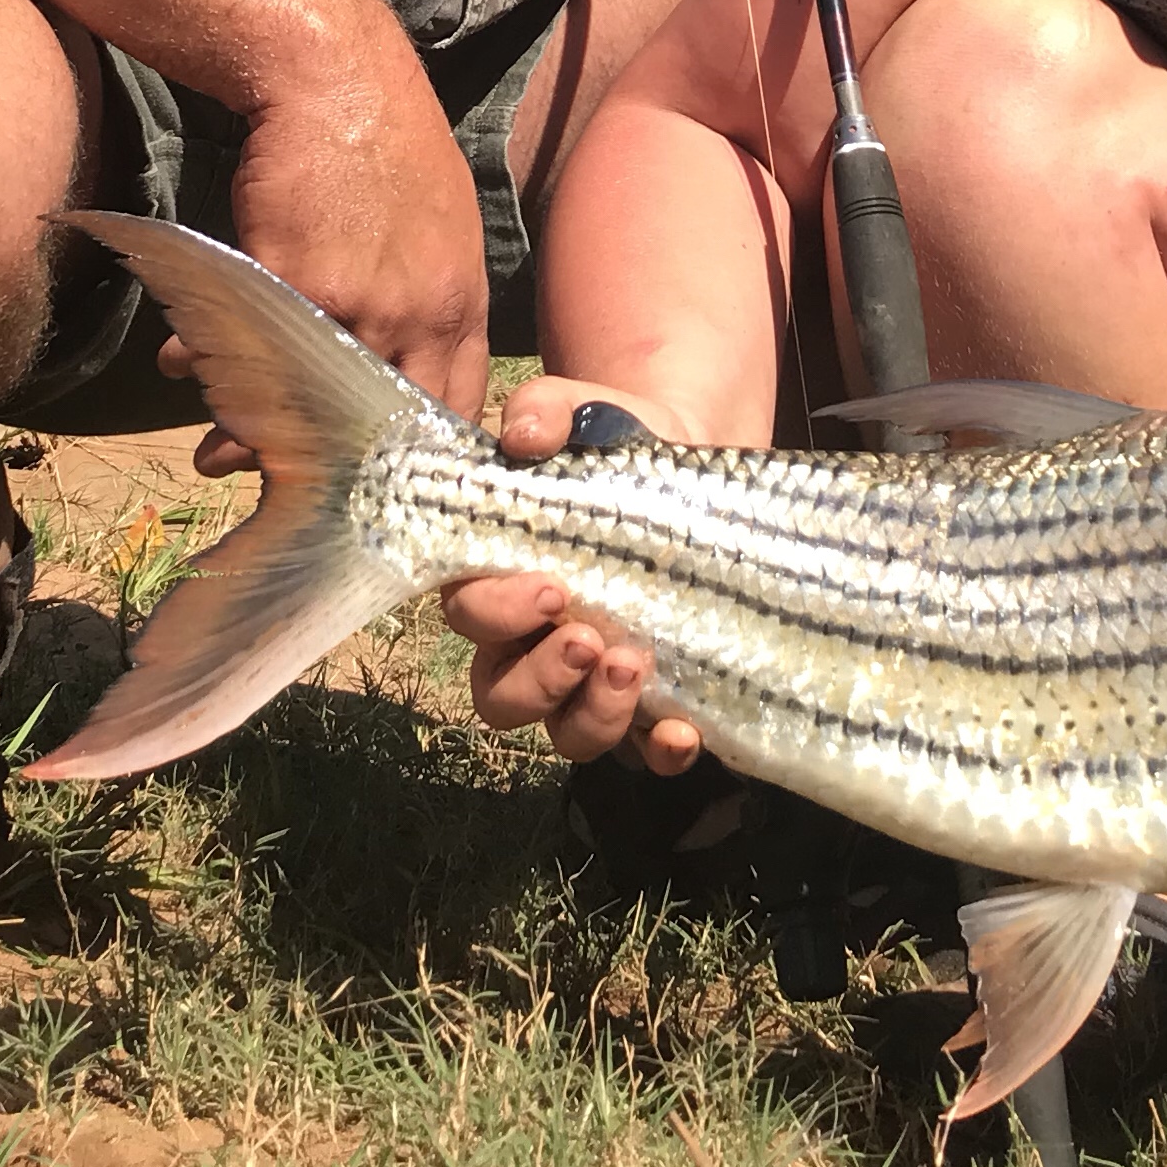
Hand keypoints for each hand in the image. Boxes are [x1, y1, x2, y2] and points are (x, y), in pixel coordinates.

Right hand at [188, 39, 491, 470]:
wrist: (336, 78)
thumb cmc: (387, 146)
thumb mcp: (443, 228)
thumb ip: (430, 300)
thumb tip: (401, 361)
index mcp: (462, 303)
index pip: (454, 406)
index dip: (418, 458)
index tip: (380, 487)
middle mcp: (421, 314)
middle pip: (379, 423)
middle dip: (329, 468)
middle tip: (287, 488)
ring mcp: (362, 302)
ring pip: (307, 398)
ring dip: (253, 431)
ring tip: (218, 455)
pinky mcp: (299, 278)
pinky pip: (250, 344)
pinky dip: (209, 361)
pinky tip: (183, 367)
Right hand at [447, 373, 709, 770]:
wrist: (696, 472)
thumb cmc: (619, 447)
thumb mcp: (587, 416)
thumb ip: (548, 413)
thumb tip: (524, 433)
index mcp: (498, 583)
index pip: (470, 618)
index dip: (499, 614)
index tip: (551, 587)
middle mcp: (530, 648)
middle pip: (503, 696)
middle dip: (543, 678)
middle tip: (589, 640)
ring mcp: (587, 685)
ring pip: (564, 734)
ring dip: (594, 714)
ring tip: (635, 668)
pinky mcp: (647, 704)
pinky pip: (639, 753)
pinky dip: (658, 752)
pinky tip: (683, 733)